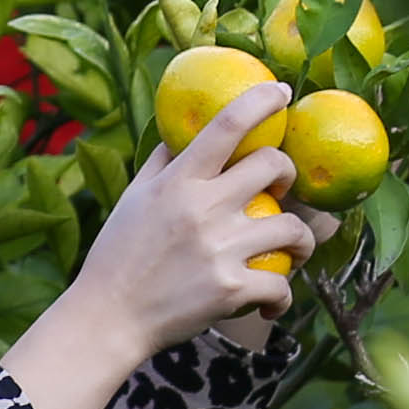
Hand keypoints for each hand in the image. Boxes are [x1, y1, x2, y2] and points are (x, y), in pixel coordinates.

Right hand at [0, 84, 330, 408]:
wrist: (108, 318)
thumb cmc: (118, 255)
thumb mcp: (133, 198)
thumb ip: (162, 164)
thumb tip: (184, 133)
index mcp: (178, 181)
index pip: (225, 127)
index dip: (260, 102)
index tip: (280, 91)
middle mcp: (203, 208)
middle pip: (273, 166)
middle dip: (288, 173)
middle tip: (282, 191)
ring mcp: (221, 249)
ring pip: (293, 228)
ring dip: (301, 241)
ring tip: (292, 251)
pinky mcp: (232, 290)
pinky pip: (281, 285)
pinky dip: (281, 295)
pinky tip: (271, 301)